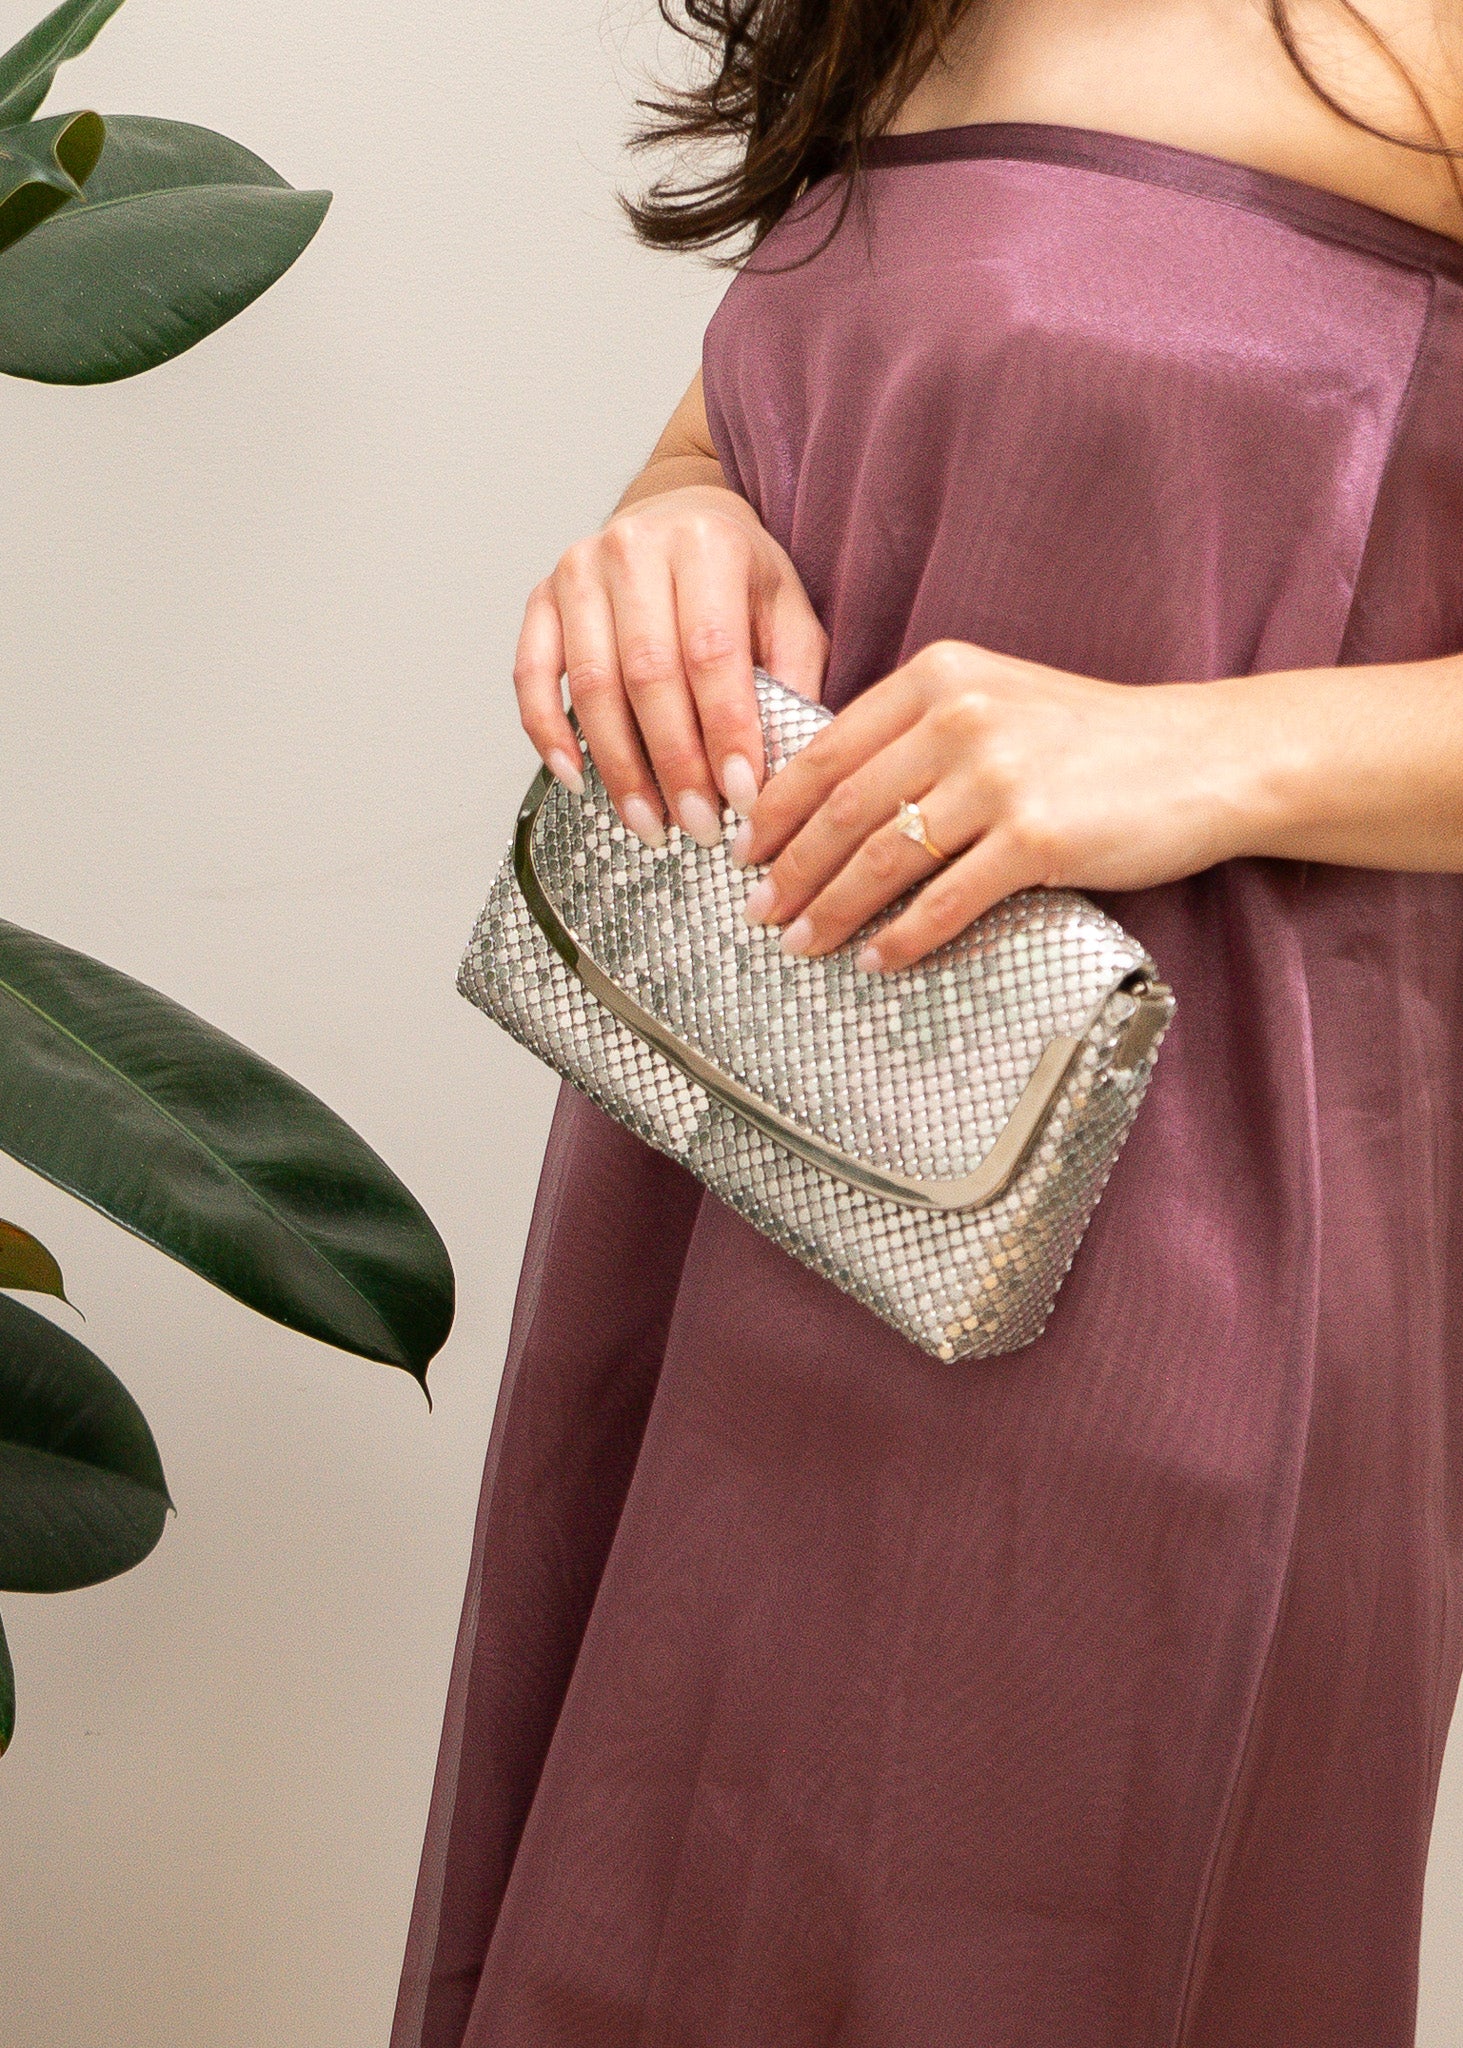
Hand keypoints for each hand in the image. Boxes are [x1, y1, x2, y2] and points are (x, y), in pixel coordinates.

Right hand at [513, 484, 827, 848]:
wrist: (680, 515)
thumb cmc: (737, 576)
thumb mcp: (787, 611)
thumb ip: (794, 678)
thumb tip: (789, 766)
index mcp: (706, 544)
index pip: (712, 652)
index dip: (725, 731)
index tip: (741, 797)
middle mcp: (635, 548)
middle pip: (649, 674)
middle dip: (676, 764)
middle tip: (699, 826)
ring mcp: (578, 571)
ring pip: (592, 685)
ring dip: (619, 767)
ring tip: (649, 823)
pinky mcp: (540, 599)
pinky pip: (532, 676)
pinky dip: (549, 735)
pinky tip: (577, 781)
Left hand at [732, 639, 1258, 970]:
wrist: (1206, 755)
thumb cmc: (1096, 739)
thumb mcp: (999, 700)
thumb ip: (920, 730)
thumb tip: (834, 796)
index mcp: (939, 677)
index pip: (828, 750)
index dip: (775, 809)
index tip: (741, 851)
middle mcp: (961, 717)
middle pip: (842, 808)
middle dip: (788, 869)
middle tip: (756, 912)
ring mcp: (999, 776)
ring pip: (882, 858)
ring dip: (832, 911)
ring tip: (800, 944)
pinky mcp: (1037, 838)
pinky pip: (945, 901)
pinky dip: (902, 939)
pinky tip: (878, 963)